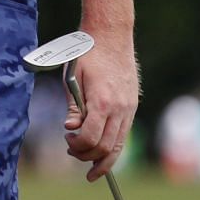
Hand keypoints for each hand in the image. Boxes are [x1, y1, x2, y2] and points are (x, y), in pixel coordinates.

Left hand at [64, 32, 139, 181]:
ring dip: (103, 158)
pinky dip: (113, 146)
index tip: (67, 142)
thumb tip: (70, 129)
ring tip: (87, 162)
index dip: (78, 147)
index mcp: (102, 102)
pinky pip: (123, 134)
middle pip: (107, 148)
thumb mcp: (71, 78)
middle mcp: (119, 109)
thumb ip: (73, 106)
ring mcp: (128, 109)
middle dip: (88, 157)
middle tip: (72, 153)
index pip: (91, 138)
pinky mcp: (132, 106)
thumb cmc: (86, 55)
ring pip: (119, 145)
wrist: (111, 36)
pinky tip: (102, 150)